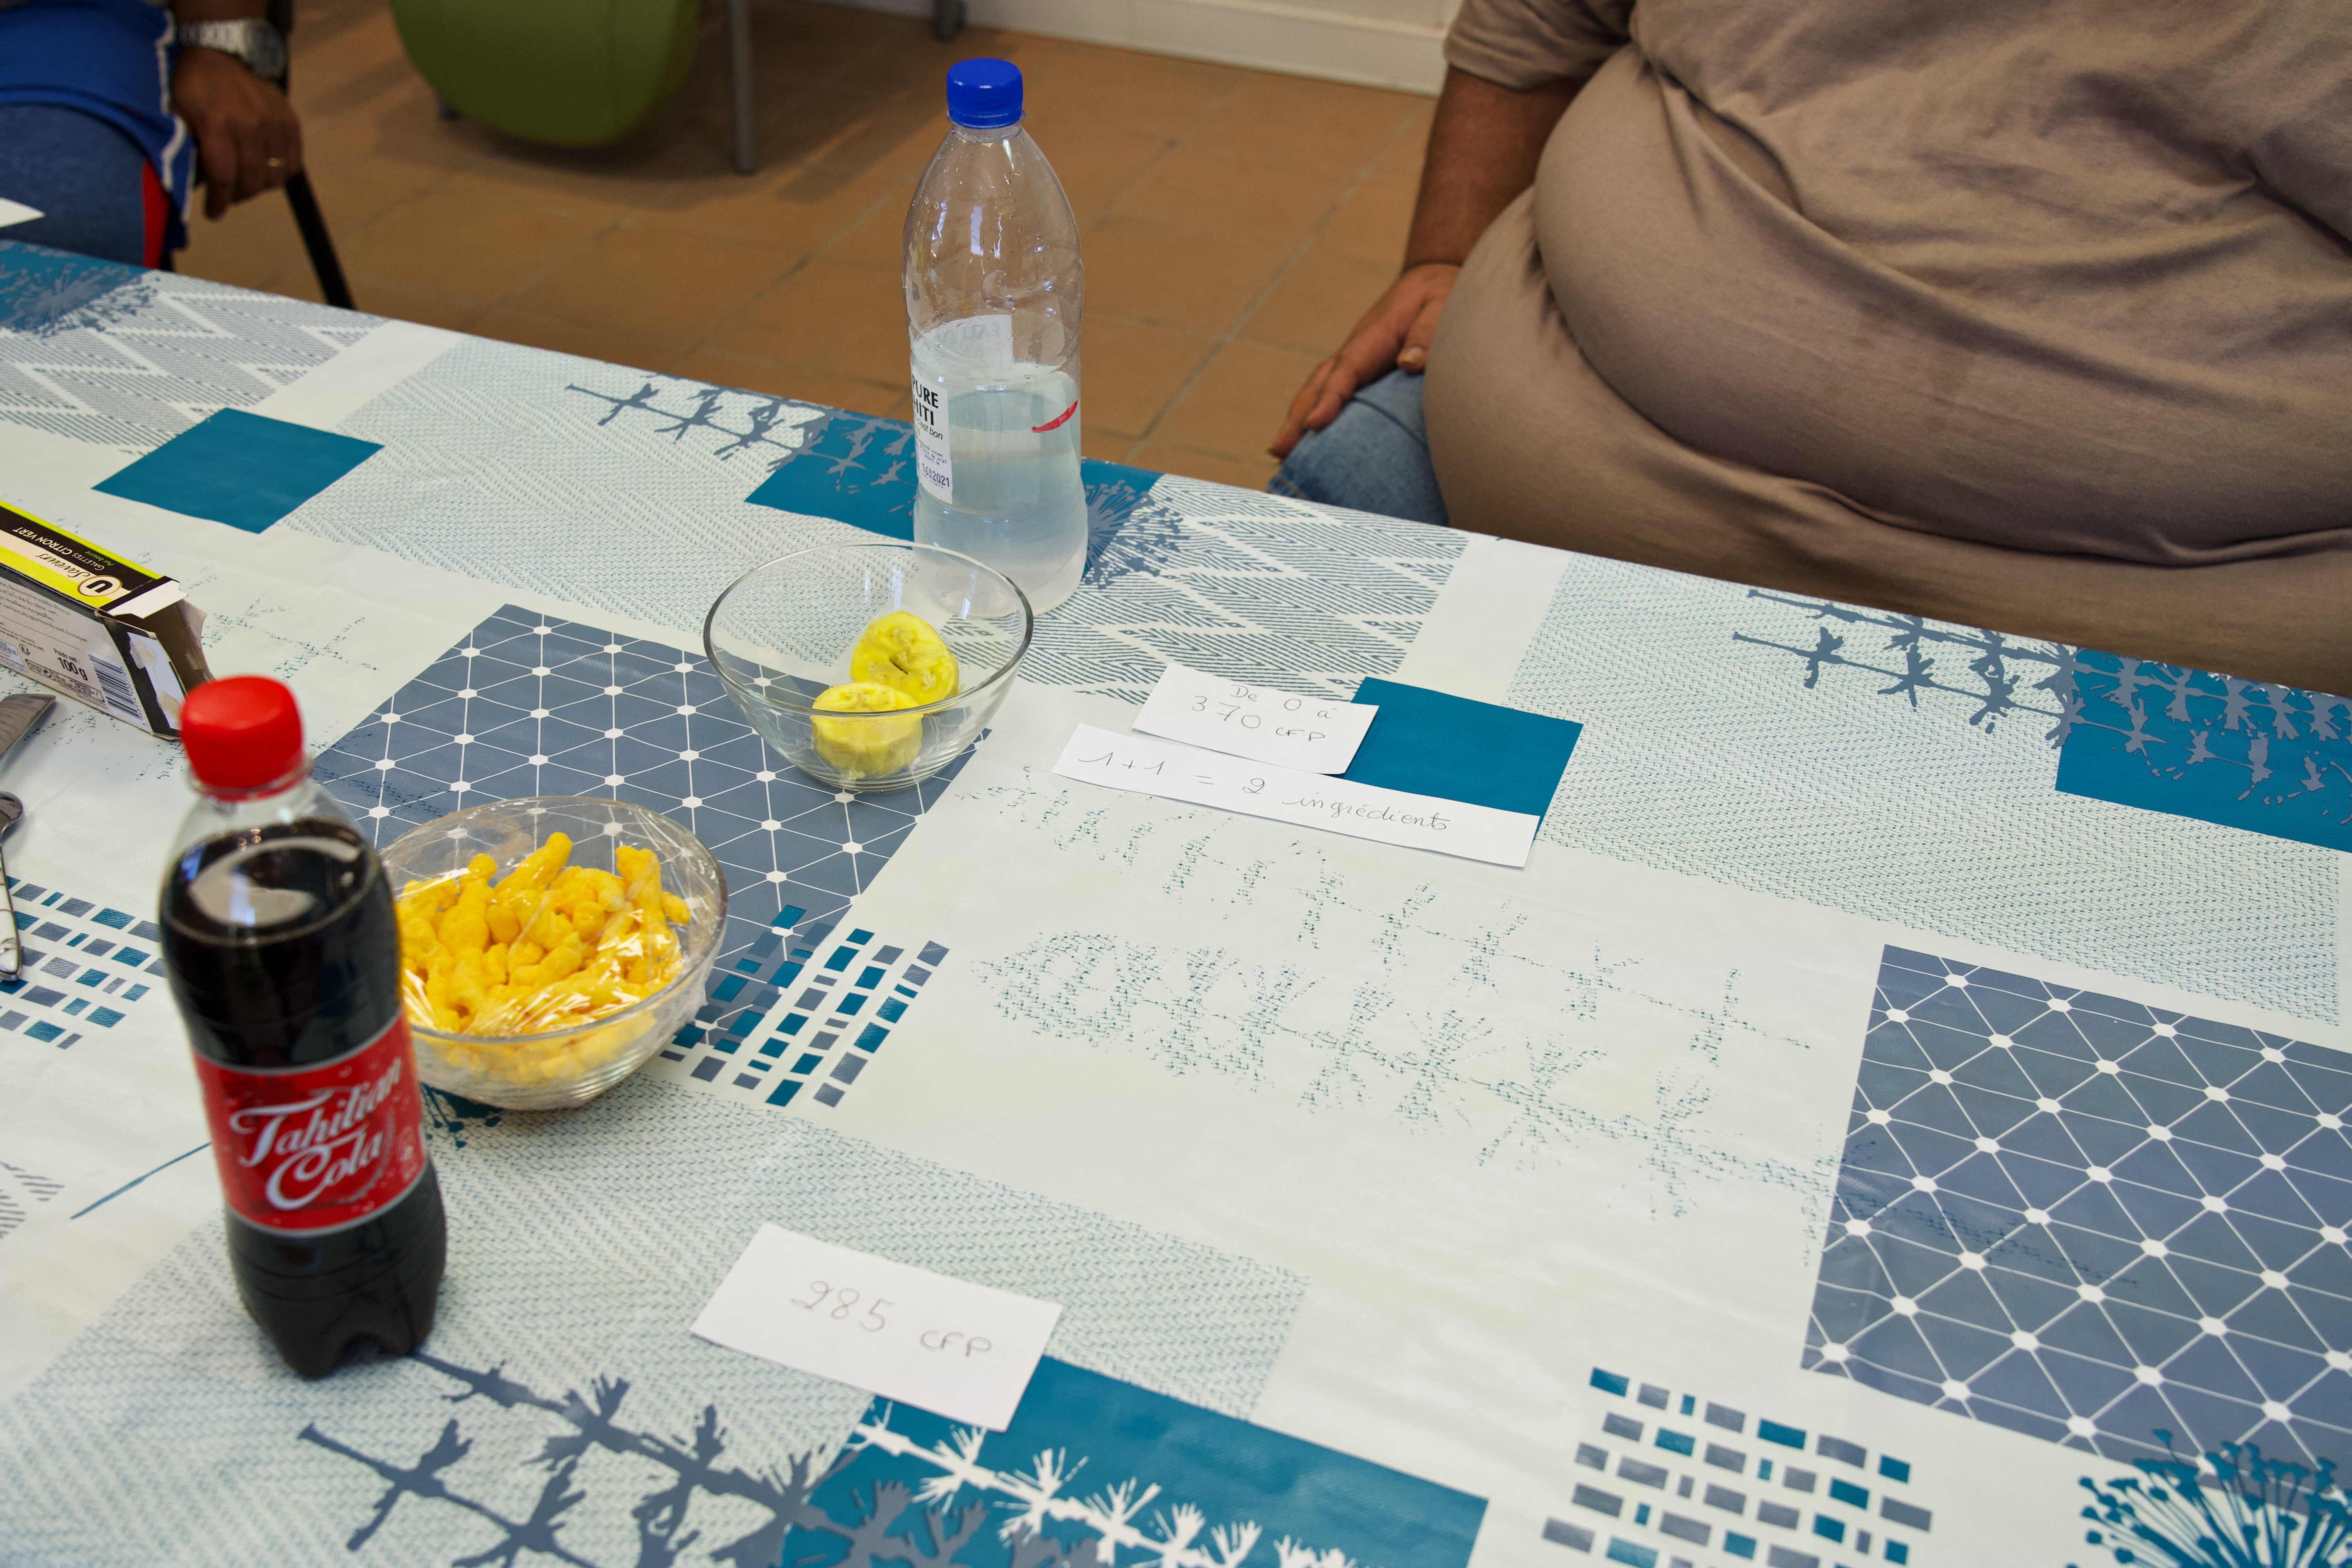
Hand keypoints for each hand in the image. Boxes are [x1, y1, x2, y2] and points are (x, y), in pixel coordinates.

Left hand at [171, 47, 301, 218]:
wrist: (221, 53)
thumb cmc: (192, 86)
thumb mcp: (177, 114)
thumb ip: (184, 148)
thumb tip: (191, 184)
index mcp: (217, 125)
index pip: (223, 177)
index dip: (219, 201)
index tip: (213, 213)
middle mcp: (250, 126)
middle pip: (251, 181)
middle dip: (237, 196)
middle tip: (227, 196)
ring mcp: (274, 124)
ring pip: (274, 177)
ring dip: (259, 187)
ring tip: (245, 183)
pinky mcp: (289, 122)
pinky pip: (292, 163)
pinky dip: (280, 174)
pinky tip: (265, 170)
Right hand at [1269, 262, 1458, 459]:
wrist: (1430, 279)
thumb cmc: (1437, 295)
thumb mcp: (1440, 306)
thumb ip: (1427, 333)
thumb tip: (1408, 364)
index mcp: (1373, 337)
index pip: (1347, 370)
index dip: (1330, 398)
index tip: (1315, 423)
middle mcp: (1355, 351)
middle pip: (1318, 385)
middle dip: (1297, 418)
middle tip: (1279, 451)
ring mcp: (1354, 361)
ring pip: (1318, 391)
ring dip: (1298, 421)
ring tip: (1281, 455)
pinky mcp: (1360, 371)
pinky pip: (1331, 394)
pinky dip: (1313, 415)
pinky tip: (1307, 443)